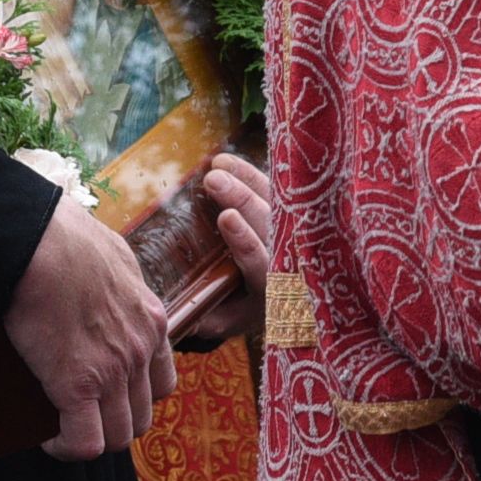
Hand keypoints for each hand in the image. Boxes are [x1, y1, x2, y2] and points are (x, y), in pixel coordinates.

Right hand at [8, 190, 172, 459]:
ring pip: (117, 435)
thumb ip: (120, 285)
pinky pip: (84, 441)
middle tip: (79, 420)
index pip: (162, 383)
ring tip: (61, 433)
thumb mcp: (115, 261)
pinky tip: (47, 440)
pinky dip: (66, 448)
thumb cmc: (67, 241)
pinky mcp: (77, 385)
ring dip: (90, 440)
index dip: (134, 399)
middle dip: (111, 425)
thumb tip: (106, 285)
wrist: (40, 243)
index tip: (106, 399)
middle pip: (141, 416)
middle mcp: (141, 350)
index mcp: (151, 321)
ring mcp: (113, 370)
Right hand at [170, 156, 275, 348]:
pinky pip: (274, 187)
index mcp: (273, 283)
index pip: (260, 259)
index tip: (226, 218)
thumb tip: (188, 314)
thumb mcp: (233, 319)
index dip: (245, 239)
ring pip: (274, 199)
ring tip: (218, 164)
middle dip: (242, 200)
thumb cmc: (252, 307)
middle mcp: (287, 254)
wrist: (290, 295)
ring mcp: (292, 229)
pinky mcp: (291, 210)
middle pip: (268, 222)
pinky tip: (225, 160)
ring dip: (246, 179)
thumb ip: (213, 319)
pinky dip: (251, 173)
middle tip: (215, 181)